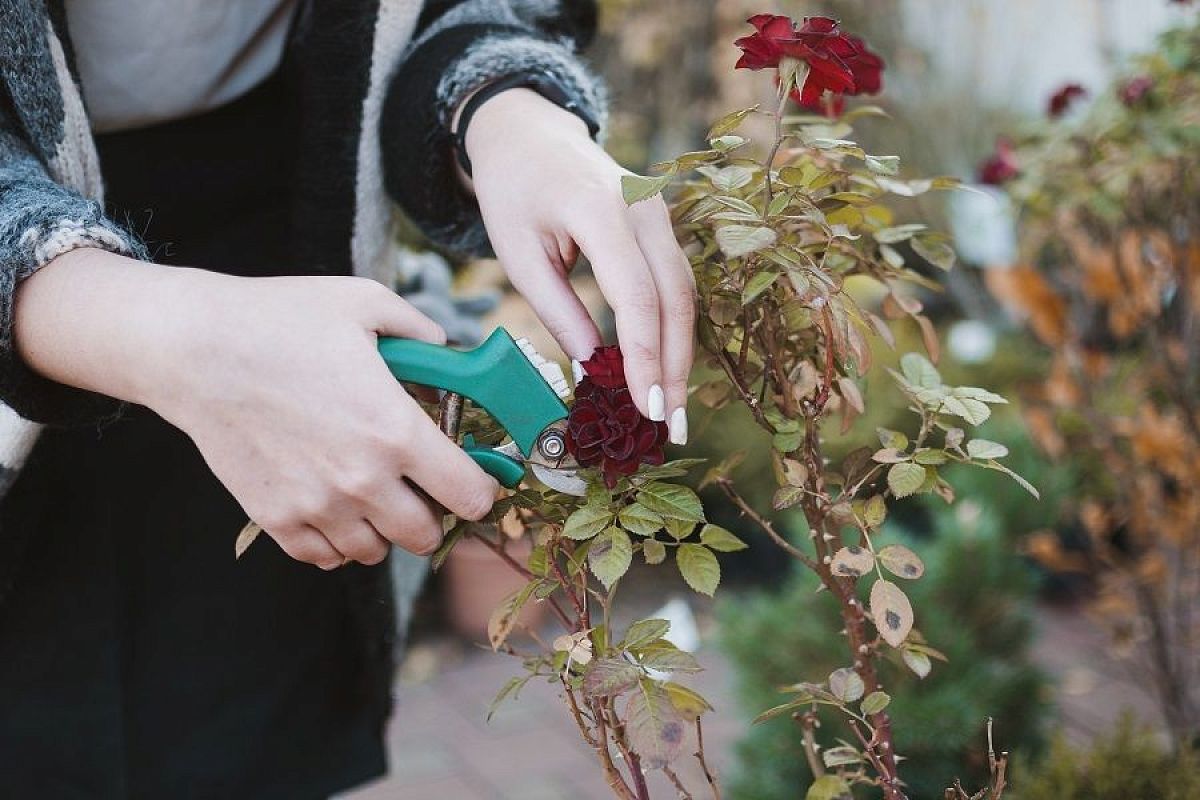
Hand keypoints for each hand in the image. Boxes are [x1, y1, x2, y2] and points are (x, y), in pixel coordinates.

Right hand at [15, 250, 499, 567]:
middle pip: (426, 535)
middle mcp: (362, 480)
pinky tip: (333, 506)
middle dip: (433, 513)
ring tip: (373, 493)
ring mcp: (317, 505)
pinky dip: (336, 540)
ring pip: (375, 551)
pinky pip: (324, 556)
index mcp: (396, 431)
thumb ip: (421, 331)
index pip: (469, 495)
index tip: (474, 479)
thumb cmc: (280, 319)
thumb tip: (449, 350)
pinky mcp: (275, 518)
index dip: (481, 489)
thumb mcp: (366, 304)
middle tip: (422, 487)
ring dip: (383, 528)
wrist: (194, 348)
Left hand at [464, 88, 694, 444]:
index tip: (645, 410)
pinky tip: (664, 371)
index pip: (636, 296)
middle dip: (673, 369)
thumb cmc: (514, 192)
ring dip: (680, 355)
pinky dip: (673, 330)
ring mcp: (660, 212)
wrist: (528, 133)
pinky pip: (677, 283)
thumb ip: (560, 313)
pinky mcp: (662, 224)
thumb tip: (595, 372)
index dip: (645, 359)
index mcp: (600, 209)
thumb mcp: (520, 255)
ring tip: (670, 413)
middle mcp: (644, 207)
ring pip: (685, 294)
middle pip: (675, 300)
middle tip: (670, 429)